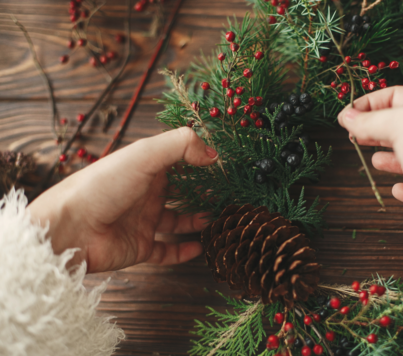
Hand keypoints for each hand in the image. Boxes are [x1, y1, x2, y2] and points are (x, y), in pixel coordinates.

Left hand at [28, 127, 217, 272]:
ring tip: (218, 219)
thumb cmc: (102, 186)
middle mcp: (146, 194)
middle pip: (181, 192)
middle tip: (227, 195)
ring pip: (177, 221)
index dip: (200, 161)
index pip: (178, 161)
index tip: (223, 165)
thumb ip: (181, 145)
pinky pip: (167, 250)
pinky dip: (183, 251)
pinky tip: (199, 247)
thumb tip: (214, 154)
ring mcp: (143, 221)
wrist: (69, 228)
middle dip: (203, 193)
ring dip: (197, 221)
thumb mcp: (144, 154)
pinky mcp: (140, 247)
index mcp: (146, 169)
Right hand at [338, 86, 402, 248]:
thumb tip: (347, 117)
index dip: (370, 103)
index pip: (398, 96)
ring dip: (392, 157)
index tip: (347, 114)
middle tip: (353, 134)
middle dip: (377, 128)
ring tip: (374, 158)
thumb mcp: (400, 123)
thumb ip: (370, 121)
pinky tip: (396, 189)